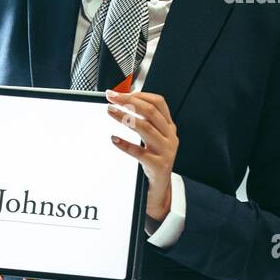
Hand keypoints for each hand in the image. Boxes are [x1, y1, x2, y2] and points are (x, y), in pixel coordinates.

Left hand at [106, 89, 177, 222]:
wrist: (160, 187)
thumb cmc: (153, 159)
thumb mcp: (152, 138)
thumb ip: (143, 121)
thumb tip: (120, 102)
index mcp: (169, 127)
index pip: (159, 103)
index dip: (139, 95)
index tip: (120, 92)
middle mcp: (170, 137)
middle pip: (151, 112)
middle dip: (129, 102)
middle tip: (111, 98)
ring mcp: (166, 151)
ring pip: (146, 128)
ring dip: (125, 117)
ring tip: (110, 111)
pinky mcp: (158, 165)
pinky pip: (140, 153)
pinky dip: (125, 144)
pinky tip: (113, 139)